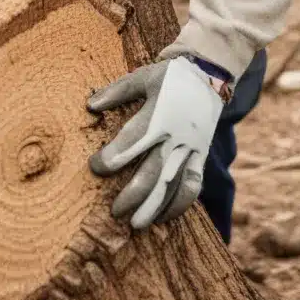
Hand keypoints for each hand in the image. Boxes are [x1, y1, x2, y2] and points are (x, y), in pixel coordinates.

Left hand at [87, 55, 225, 229]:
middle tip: (114, 210)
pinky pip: (193, 185)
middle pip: (154, 171)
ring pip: (174, 185)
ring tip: (136, 224)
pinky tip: (163, 217)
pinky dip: (179, 205)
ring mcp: (191, 148)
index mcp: (159, 115)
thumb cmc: (171, 76)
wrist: (210, 75)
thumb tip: (90, 105)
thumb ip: (116, 91)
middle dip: (133, 194)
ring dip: (155, 207)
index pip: (133, 141)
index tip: (95, 167)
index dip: (113, 157)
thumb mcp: (143, 76)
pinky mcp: (201, 156)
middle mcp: (176, 135)